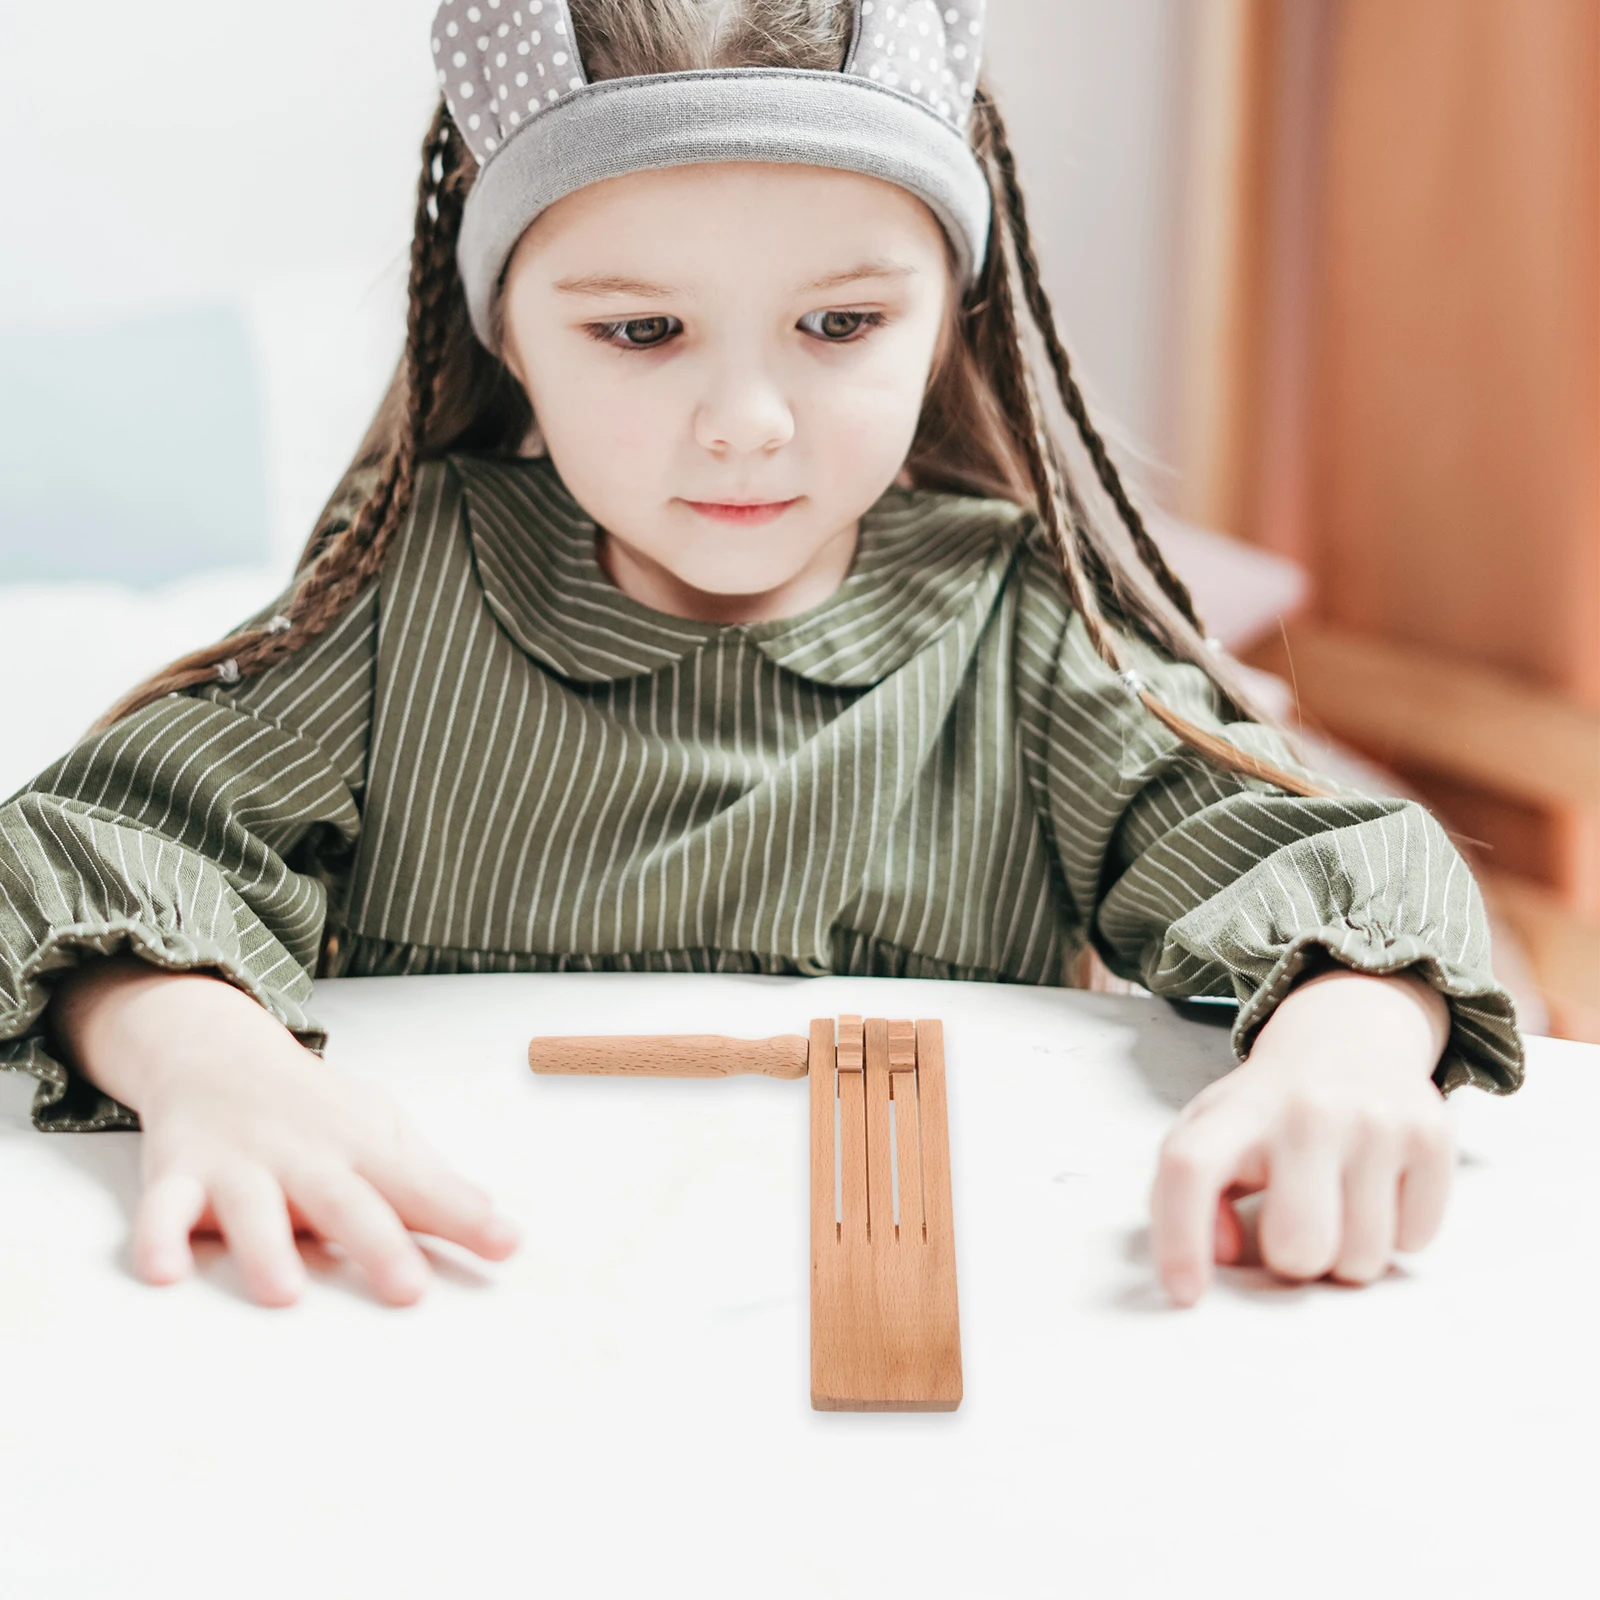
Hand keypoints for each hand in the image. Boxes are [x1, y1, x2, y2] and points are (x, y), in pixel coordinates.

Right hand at [48, 957, 520, 1306]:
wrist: (219, 1052)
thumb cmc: (314, 1108)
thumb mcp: (378, 1129)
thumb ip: (429, 1181)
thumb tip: (496, 1223)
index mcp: (361, 1148)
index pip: (420, 1185)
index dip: (463, 1215)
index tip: (506, 1245)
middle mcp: (304, 1156)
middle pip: (345, 1202)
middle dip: (378, 1245)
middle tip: (409, 1290)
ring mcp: (240, 1165)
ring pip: (252, 1209)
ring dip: (267, 1249)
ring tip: (286, 1292)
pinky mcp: (178, 1175)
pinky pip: (162, 1209)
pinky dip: (157, 1239)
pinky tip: (163, 1273)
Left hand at [1150, 966, 1454, 1306]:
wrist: (1348, 1034)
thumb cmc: (1267, 1108)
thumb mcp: (1211, 1131)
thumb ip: (1187, 1193)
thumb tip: (1221, 1253)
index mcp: (1236, 1111)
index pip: (1190, 1169)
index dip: (1180, 1240)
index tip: (1187, 1293)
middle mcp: (1307, 1110)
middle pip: (1297, 1249)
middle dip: (1293, 1258)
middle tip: (1293, 1223)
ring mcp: (1375, 1120)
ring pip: (1362, 1259)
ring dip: (1346, 1252)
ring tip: (1335, 1202)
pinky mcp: (1432, 1135)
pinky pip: (1415, 1239)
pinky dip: (1396, 1231)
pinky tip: (1377, 1186)